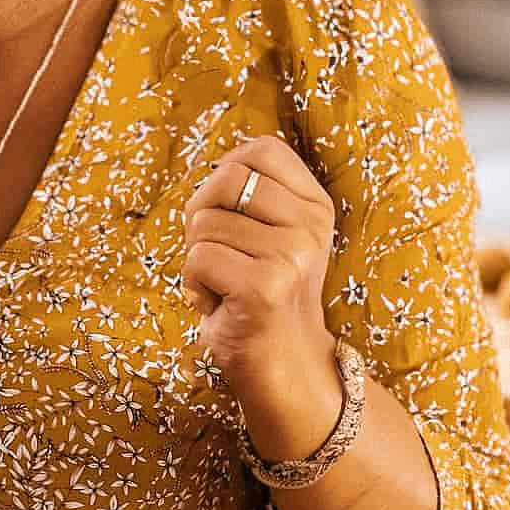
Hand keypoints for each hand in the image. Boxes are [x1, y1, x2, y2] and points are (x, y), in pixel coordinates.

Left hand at [181, 134, 339, 417]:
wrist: (281, 359)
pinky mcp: (265, 286)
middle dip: (201, 214)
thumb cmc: (260, 289)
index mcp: (315, 204)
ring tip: (224, 283)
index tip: (229, 210)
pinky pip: (198, 259)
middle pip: (224, 180)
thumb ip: (252, 192)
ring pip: (204, 223)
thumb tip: (212, 164)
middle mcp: (311, 226)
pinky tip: (220, 303)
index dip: (226, 173)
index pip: (261, 150)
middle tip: (216, 252)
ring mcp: (292, 256)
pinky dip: (194, 285)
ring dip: (197, 257)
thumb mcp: (271, 232)